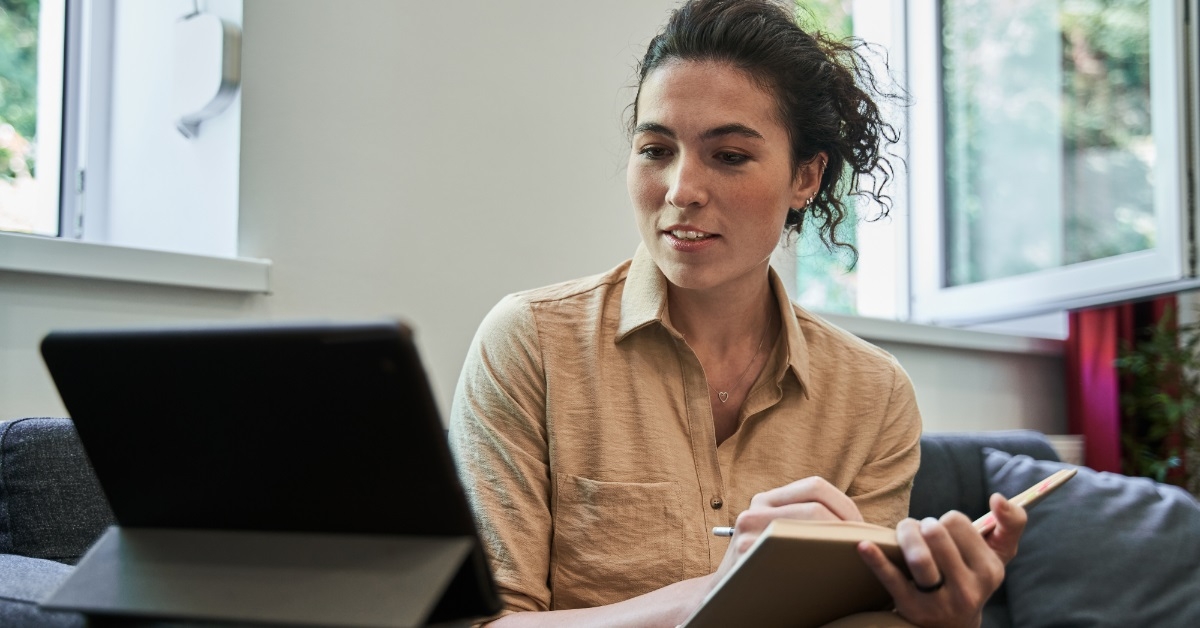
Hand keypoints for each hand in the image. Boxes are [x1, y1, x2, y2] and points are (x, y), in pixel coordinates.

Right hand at [710, 477, 863, 586]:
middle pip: (816, 505)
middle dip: (848, 525)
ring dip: (840, 541)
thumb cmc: (766, 567)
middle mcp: (755, 509)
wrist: (725, 597)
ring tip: (854, 556)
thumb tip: (863, 524)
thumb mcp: (777, 534)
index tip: (863, 529)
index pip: (816, 486)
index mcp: (767, 499)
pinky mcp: (749, 553)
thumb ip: (805, 520)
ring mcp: (750, 531)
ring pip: (809, 525)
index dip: (846, 505)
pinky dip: (822, 558)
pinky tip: (833, 571)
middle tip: (865, 547)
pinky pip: (796, 550)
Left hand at [856, 493, 1026, 627]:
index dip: (946, 521)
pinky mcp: (912, 608)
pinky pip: (891, 579)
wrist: (952, 625)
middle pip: (936, 534)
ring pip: (918, 556)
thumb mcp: (999, 554)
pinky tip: (864, 545)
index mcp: (990, 570)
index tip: (945, 532)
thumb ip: (1011, 523)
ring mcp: (939, 601)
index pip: (958, 523)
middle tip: (921, 532)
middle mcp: (968, 589)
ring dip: (905, 535)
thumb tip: (999, 497)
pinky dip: (876, 559)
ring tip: (905, 534)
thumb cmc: (972, 576)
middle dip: (923, 525)